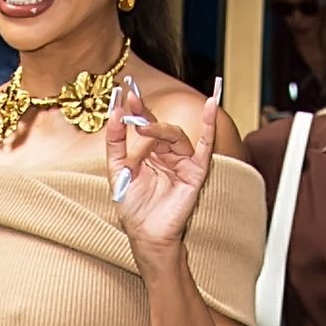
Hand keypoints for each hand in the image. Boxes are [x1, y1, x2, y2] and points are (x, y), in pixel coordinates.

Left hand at [105, 73, 219, 263]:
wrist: (145, 233)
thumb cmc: (133, 207)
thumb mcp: (117, 169)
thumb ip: (115, 142)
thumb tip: (115, 114)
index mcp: (148, 152)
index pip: (145, 124)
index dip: (137, 108)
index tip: (126, 92)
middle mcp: (166, 154)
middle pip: (160, 127)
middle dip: (146, 116)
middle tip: (133, 105)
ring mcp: (182, 162)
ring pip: (176, 135)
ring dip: (160, 128)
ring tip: (143, 125)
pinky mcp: (195, 172)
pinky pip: (204, 146)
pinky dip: (209, 125)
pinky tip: (210, 106)